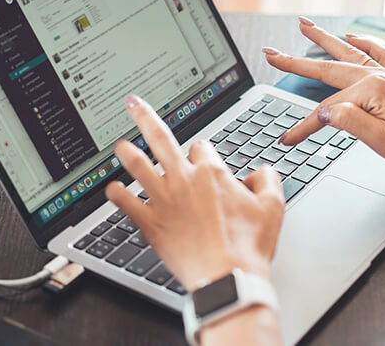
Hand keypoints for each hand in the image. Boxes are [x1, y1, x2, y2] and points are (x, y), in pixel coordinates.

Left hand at [105, 95, 284, 290]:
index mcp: (212, 173)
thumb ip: (268, 180)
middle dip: (145, 117)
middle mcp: (184, 180)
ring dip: (127, 153)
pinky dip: (117, 195)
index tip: (204, 162)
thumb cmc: (249, 247)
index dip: (203, 154)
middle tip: (133, 104)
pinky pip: (127, 204)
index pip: (202, 147)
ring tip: (119, 144)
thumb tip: (261, 171)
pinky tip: (111, 189)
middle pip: (160, 139)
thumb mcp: (274, 207)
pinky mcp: (151, 224)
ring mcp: (164, 201)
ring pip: (139, 167)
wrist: (227, 278)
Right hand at [263, 17, 384, 171]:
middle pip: (327, 68)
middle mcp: (377, 76)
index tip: (287, 139)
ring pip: (346, 52)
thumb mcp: (382, 141)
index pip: (326, 110)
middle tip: (270, 52)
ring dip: (323, 39)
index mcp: (371, 91)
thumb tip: (323, 111)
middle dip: (295, 61)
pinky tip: (352, 37)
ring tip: (303, 25)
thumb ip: (350, 122)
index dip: (303, 126)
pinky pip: (375, 53)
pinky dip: (362, 43)